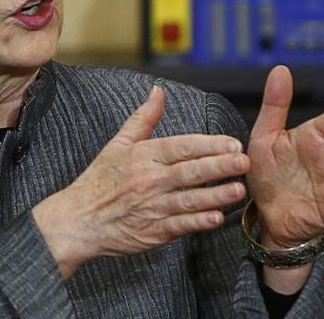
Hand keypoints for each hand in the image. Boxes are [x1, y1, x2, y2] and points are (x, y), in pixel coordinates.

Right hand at [33, 85, 249, 278]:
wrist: (79, 220)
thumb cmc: (99, 180)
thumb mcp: (118, 144)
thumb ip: (143, 118)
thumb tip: (158, 91)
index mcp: (143, 156)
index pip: (181, 147)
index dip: (208, 145)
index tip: (232, 143)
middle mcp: (149, 179)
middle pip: (190, 171)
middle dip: (219, 166)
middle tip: (243, 161)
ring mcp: (152, 206)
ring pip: (189, 199)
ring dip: (215, 195)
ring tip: (237, 189)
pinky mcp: (154, 232)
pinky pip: (180, 225)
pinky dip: (198, 222)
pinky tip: (217, 218)